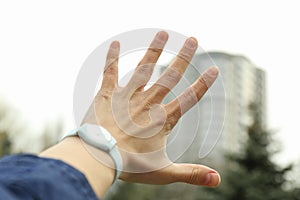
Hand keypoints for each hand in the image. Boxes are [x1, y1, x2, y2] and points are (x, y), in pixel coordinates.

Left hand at [83, 31, 220, 186]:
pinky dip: (113, 58)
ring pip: (144, 69)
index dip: (202, 84)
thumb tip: (218, 180)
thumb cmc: (129, 166)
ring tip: (163, 33)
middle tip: (193, 39)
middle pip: (169, 76)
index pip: (188, 99)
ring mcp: (127, 96)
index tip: (214, 69)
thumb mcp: (163, 172)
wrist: (98, 158)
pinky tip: (116, 43)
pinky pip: (111, 72)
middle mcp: (147, 103)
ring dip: (154, 51)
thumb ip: (190, 173)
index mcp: (162, 120)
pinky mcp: (108, 94)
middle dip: (182, 57)